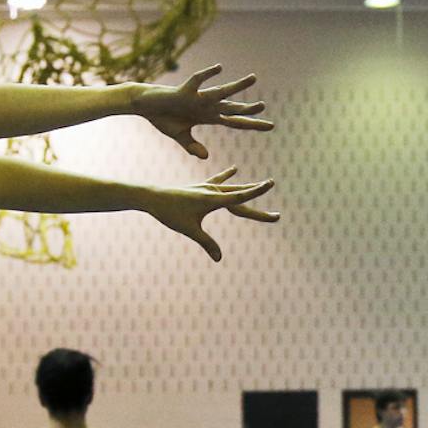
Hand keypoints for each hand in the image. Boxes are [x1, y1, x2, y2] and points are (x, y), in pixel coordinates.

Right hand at [133, 66, 274, 159]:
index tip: (270, 126)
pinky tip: (219, 68)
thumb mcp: (180, 136)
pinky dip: (207, 75)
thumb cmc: (162, 117)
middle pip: (232, 108)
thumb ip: (192, 146)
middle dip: (248, 109)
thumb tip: (207, 157)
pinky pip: (197, 82)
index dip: (252, 124)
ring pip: (220, 92)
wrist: (144, 104)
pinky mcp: (184, 92)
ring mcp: (196, 98)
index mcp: (208, 117)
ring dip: (237, 87)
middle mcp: (206, 106)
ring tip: (253, 79)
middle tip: (264, 107)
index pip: (235, 122)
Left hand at [147, 169, 278, 260]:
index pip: (240, 196)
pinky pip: (218, 180)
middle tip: (274, 196)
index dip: (257, 191)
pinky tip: (235, 168)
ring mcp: (207, 186)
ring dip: (247, 186)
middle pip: (241, 193)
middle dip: (257, 195)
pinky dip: (227, 175)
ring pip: (232, 186)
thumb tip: (219, 258)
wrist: (153, 196)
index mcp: (212, 199)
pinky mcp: (201, 186)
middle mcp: (212, 191)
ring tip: (263, 183)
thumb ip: (207, 243)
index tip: (270, 184)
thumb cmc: (170, 213)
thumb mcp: (190, 230)